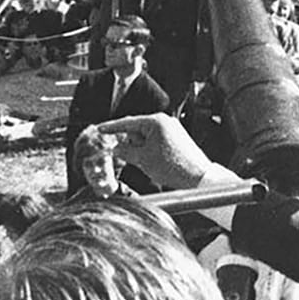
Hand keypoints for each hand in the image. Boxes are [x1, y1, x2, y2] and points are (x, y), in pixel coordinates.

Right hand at [95, 114, 214, 189]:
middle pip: (137, 131)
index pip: (128, 122)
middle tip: (137, 159)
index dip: (112, 128)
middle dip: (133, 145)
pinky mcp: (177, 139)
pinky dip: (151, 152)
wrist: (198, 178)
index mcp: (156, 122)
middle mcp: (165, 122)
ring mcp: (172, 130)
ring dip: (142, 150)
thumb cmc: (173, 167)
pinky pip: (156, 143)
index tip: (100, 129)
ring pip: (146, 138)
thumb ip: (125, 151)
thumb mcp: (142, 159)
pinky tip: (156, 163)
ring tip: (151, 163)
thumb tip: (116, 148)